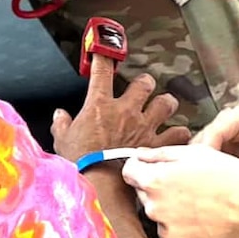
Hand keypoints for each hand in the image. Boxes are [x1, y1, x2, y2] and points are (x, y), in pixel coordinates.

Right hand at [50, 54, 190, 161]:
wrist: (99, 186)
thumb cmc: (80, 164)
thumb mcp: (63, 141)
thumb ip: (62, 124)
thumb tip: (59, 115)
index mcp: (100, 105)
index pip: (102, 71)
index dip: (104, 57)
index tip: (104, 51)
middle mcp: (125, 111)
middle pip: (145, 83)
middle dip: (145, 83)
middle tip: (143, 87)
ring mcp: (144, 127)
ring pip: (166, 103)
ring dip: (166, 104)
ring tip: (164, 107)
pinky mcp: (157, 145)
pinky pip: (178, 133)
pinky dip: (179, 133)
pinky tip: (177, 135)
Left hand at [121, 144, 238, 237]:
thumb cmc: (232, 178)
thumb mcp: (196, 152)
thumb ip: (159, 153)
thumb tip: (140, 155)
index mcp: (155, 181)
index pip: (128, 171)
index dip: (140, 165)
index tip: (150, 166)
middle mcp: (154, 208)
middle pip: (143, 193)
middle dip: (157, 186)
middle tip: (186, 183)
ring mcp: (166, 230)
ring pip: (158, 213)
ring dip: (170, 207)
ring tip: (198, 201)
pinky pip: (171, 232)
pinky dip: (181, 226)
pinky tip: (201, 217)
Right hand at [192, 104, 238, 184]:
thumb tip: (222, 180)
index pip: (213, 133)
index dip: (205, 156)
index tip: (203, 179)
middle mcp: (228, 119)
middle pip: (201, 140)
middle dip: (200, 164)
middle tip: (203, 188)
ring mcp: (221, 130)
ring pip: (197, 149)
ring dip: (201, 168)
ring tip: (208, 189)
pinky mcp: (218, 144)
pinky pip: (202, 158)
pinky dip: (204, 171)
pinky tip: (210, 185)